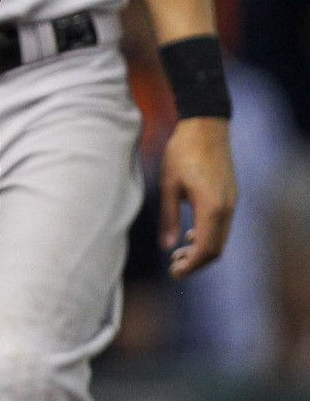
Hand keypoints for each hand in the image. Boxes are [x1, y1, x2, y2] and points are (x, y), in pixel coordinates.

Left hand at [160, 116, 236, 278]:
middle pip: (216, 248)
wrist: (206, 126)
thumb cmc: (182, 152)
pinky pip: (223, 225)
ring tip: (179, 254)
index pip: (206, 249)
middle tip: (174, 267)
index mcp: (212, 208)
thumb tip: (168, 246)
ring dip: (202, 249)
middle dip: (196, 262)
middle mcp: (227, 208)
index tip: (174, 273)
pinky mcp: (231, 196)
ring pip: (221, 238)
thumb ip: (168, 218)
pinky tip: (191, 234)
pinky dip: (209, 235)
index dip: (190, 265)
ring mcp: (232, 202)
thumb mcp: (168, 185)